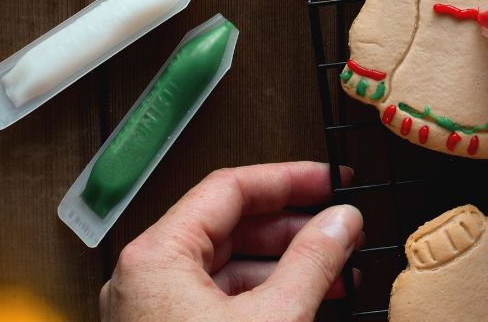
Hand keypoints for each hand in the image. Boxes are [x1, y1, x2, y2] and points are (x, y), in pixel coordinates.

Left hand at [100, 162, 362, 321]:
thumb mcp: (276, 320)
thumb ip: (313, 260)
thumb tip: (341, 220)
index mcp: (156, 256)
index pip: (230, 189)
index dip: (289, 179)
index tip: (333, 180)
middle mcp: (145, 278)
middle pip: (227, 226)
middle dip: (292, 226)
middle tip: (341, 225)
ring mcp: (152, 313)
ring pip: (226, 267)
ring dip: (284, 263)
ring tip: (337, 269)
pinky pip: (218, 303)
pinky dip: (264, 296)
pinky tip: (307, 302)